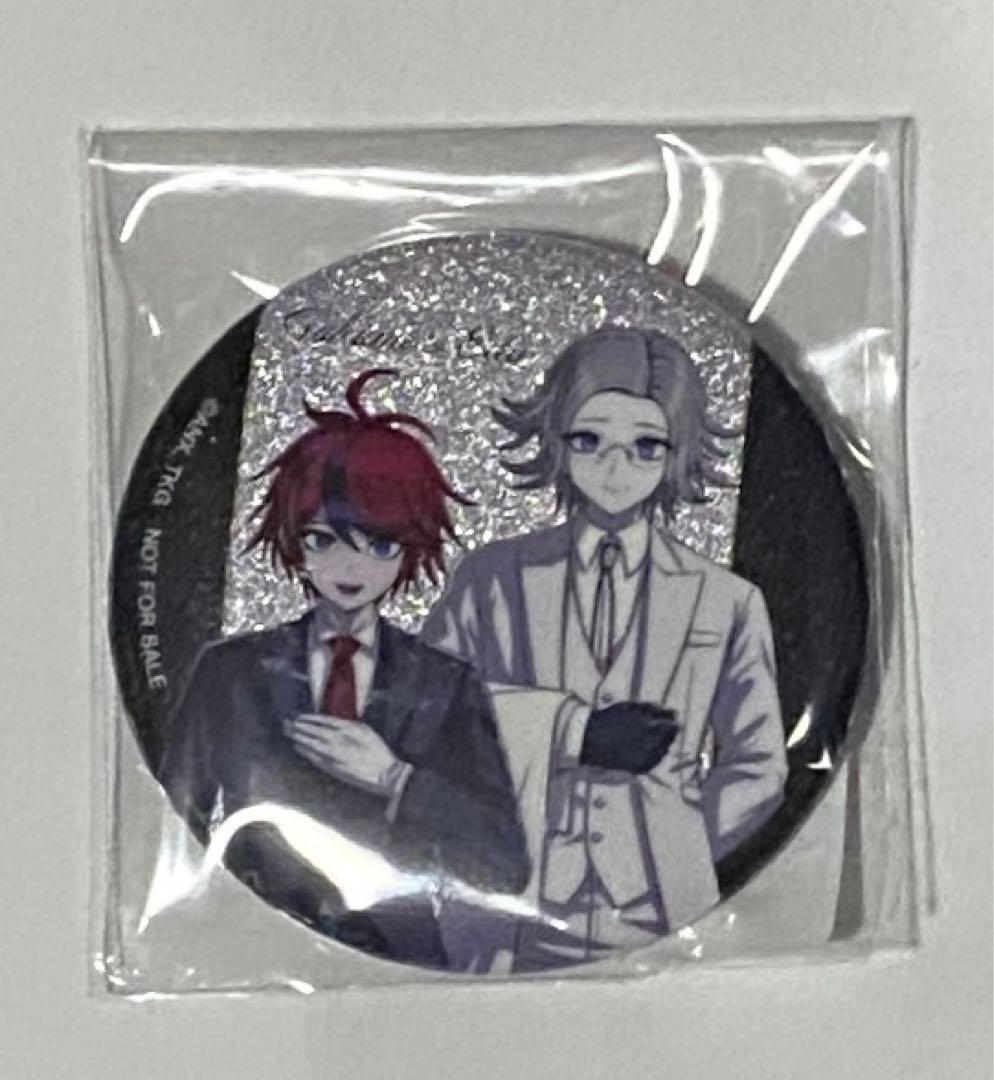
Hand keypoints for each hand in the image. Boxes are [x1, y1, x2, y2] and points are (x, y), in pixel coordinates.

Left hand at [286, 714, 405, 797]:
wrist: (382, 772)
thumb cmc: (377, 750)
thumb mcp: (366, 730)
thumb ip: (349, 724)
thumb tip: (338, 721)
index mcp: (345, 729)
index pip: (321, 721)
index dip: (309, 718)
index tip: (301, 717)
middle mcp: (335, 740)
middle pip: (311, 731)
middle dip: (299, 727)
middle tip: (289, 723)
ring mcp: (331, 754)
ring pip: (309, 744)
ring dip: (299, 737)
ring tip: (291, 733)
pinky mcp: (330, 767)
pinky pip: (313, 757)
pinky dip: (304, 751)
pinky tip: (299, 747)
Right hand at [580, 702, 678, 773]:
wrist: (591, 741)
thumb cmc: (611, 719)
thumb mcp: (632, 707)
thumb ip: (654, 709)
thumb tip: (675, 713)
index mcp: (650, 728)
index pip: (672, 725)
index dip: (669, 719)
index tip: (667, 716)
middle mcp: (652, 745)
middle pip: (671, 737)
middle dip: (666, 731)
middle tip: (656, 726)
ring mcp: (647, 759)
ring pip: (665, 749)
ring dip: (661, 741)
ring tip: (645, 736)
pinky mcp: (642, 768)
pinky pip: (656, 759)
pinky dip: (654, 753)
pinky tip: (643, 747)